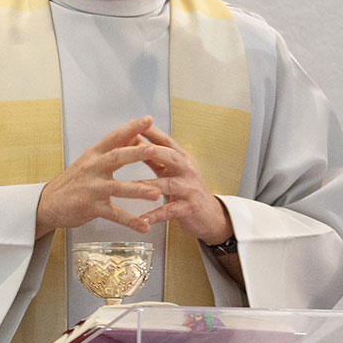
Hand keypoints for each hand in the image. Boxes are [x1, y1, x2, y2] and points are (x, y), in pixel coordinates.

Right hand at [34, 116, 164, 238]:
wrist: (49, 203)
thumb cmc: (74, 181)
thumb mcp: (90, 161)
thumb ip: (112, 149)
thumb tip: (134, 134)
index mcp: (94, 154)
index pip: (114, 137)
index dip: (132, 128)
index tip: (148, 120)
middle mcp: (93, 168)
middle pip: (117, 157)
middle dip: (137, 153)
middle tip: (155, 150)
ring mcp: (92, 188)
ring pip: (118, 187)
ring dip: (138, 190)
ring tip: (156, 193)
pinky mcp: (91, 207)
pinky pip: (114, 214)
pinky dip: (131, 221)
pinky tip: (144, 225)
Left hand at [133, 123, 231, 244]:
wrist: (210, 215)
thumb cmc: (187, 189)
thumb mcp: (172, 170)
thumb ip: (155, 157)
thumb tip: (135, 139)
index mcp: (181, 158)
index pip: (166, 141)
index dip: (150, 132)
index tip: (132, 123)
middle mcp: (187, 170)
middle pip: (171, 157)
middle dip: (154, 151)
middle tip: (135, 147)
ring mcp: (189, 189)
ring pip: (169, 184)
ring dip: (149, 185)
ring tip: (132, 186)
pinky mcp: (189, 208)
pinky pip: (170, 211)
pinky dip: (156, 215)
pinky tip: (143, 219)